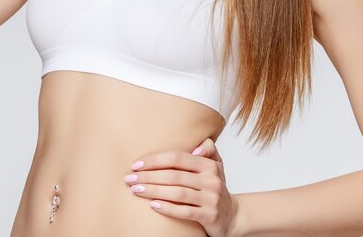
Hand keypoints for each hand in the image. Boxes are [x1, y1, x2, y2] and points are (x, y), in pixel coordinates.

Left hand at [124, 137, 240, 236]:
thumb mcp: (215, 165)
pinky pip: (184, 211)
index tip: (136, 164)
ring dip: (153, 191)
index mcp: (209, 164)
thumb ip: (207, 149)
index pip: (178, 157)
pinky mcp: (210, 216)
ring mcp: (211, 199)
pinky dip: (167, 207)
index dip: (155, 160)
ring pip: (177, 192)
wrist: (233, 216)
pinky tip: (152, 205)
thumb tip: (195, 146)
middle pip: (174, 175)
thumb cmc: (214, 187)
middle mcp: (211, 179)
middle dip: (148, 176)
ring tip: (135, 190)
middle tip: (129, 179)